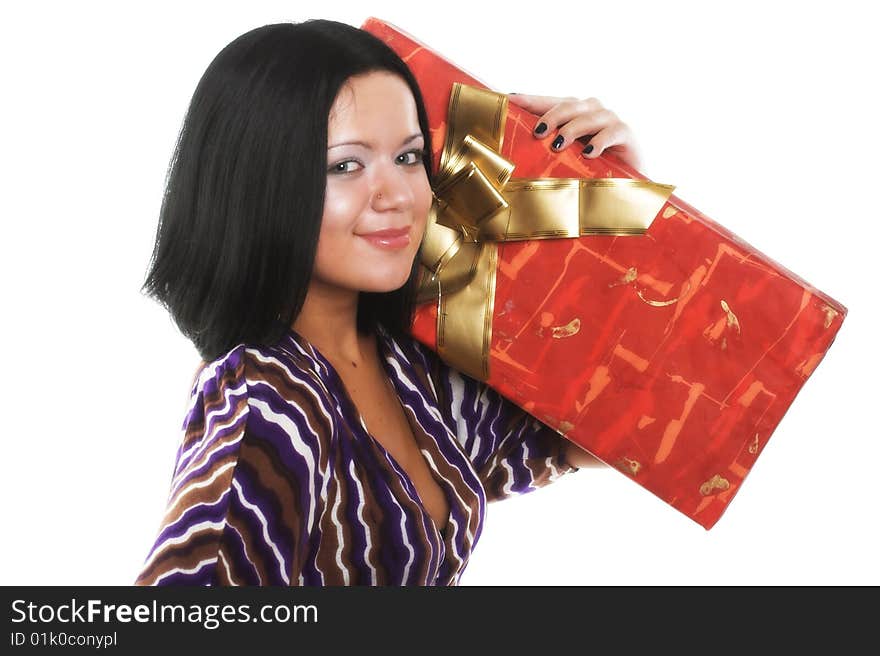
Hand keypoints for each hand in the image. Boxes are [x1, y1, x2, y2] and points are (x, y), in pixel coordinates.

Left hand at [508, 92, 644, 170]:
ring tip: (558, 145)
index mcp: (572, 112)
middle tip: (538, 132)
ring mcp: (608, 120)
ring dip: (572, 129)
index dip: (529, 100)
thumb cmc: (588, 168)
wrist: (624, 182)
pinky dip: (599, 141)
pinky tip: (588, 153)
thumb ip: (545, 150)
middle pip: (569, 105)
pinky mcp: (625, 133)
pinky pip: (611, 132)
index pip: (547, 102)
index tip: (509, 99)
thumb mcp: (564, 158)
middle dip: (551, 116)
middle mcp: (590, 110)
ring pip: (588, 117)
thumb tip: (512, 155)